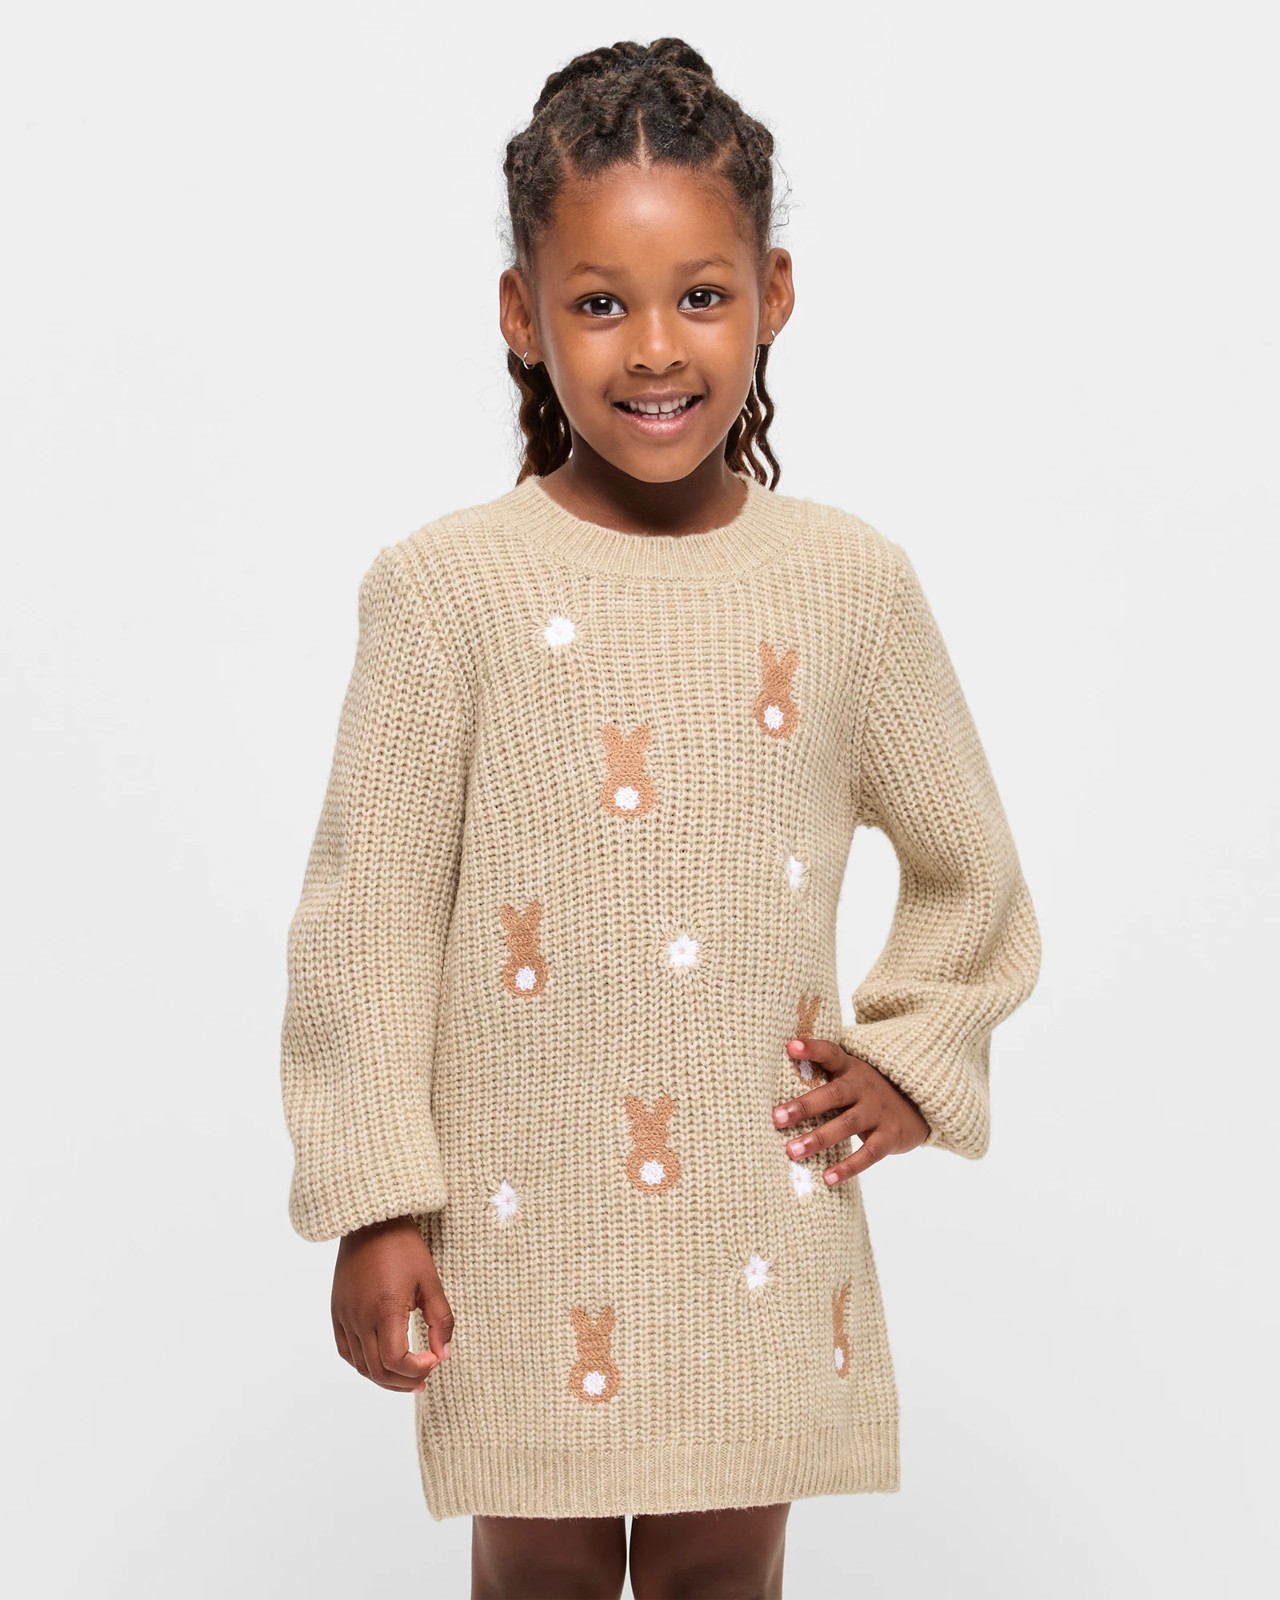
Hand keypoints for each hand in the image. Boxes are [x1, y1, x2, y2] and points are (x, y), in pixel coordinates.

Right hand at [332, 1215, 453, 1392]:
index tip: (434, 1360)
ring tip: (405, 1376)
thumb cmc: (404, 1247)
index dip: (416, 1369)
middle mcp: (360, 1317)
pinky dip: (363, 1363)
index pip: (395, 1360)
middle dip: (403, 1381)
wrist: (372, 1222)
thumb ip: (440, 1320)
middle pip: (377, 1369)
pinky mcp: (337, 1312)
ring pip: (360, 1365)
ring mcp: (344, 1316)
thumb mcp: (431, 1281)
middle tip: (424, 1378)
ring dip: (384, 1377)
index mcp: (385, 1309)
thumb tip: (443, 1355)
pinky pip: (346, 1350)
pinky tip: (380, 1361)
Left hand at [772, 1037, 929, 1181]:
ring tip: (792, 1151)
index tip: (790, 1047)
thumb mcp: (850, 1078)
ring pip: (846, 1124)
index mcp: (850, 1069)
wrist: (918, 1104)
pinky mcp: (890, 1135)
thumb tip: (777, 1096)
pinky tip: (827, 1178)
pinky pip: (868, 1153)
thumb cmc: (867, 1092)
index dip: (812, 1049)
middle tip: (777, 1118)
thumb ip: (823, 1080)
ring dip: (818, 1138)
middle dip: (804, 1106)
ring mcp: (878, 1111)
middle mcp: (864, 1087)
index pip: (831, 1053)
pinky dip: (848, 1166)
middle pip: (833, 1094)